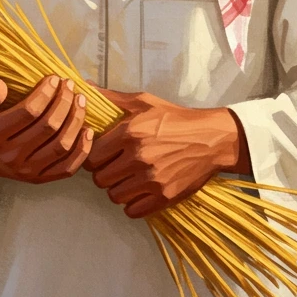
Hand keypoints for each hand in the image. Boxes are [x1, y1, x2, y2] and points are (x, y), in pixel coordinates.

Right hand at [0, 75, 92, 189]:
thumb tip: (1, 86)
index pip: (29, 112)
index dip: (46, 93)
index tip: (54, 78)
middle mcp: (10, 156)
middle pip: (48, 127)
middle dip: (64, 102)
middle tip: (70, 85)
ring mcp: (26, 170)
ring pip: (61, 146)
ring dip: (76, 121)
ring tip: (81, 101)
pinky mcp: (37, 179)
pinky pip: (66, 168)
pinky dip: (82, 151)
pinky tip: (88, 130)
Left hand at [84, 90, 248, 218]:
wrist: (212, 138)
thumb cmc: (174, 118)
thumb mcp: (143, 102)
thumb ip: (111, 98)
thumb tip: (84, 86)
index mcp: (129, 133)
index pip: (91, 157)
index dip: (95, 157)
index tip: (105, 155)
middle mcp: (138, 157)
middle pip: (100, 179)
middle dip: (105, 174)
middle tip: (117, 167)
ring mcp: (152, 180)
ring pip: (114, 196)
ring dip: (119, 189)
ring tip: (129, 179)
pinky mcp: (164, 197)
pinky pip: (132, 211)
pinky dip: (133, 204)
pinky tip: (141, 191)